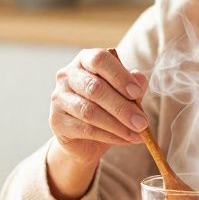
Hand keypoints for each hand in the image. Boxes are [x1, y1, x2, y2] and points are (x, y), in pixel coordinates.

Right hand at [46, 48, 149, 199]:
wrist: (84, 138)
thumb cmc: (106, 107)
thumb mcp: (124, 94)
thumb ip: (133, 85)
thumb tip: (140, 80)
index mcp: (85, 60)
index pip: (100, 59)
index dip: (120, 75)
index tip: (137, 93)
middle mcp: (67, 75)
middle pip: (95, 88)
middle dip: (122, 107)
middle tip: (142, 122)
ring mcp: (58, 98)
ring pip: (90, 111)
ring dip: (117, 125)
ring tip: (137, 134)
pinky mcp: (57, 121)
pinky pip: (85, 129)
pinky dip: (109, 136)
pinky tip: (125, 139)